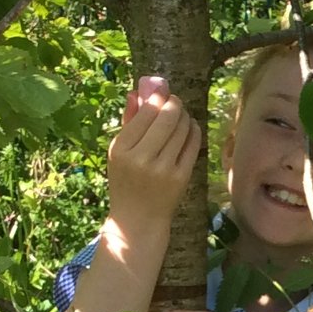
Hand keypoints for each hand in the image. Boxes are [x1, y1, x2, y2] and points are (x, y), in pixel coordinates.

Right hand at [105, 75, 199, 223]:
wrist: (137, 219)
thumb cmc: (126, 180)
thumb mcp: (118, 153)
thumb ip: (128, 122)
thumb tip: (137, 92)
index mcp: (121, 149)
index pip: (145, 113)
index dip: (157, 98)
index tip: (162, 94)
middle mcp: (141, 158)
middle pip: (167, 117)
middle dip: (174, 104)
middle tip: (175, 102)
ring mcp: (163, 169)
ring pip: (182, 128)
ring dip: (185, 116)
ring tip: (181, 115)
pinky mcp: (181, 176)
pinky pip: (193, 143)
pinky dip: (194, 130)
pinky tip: (190, 127)